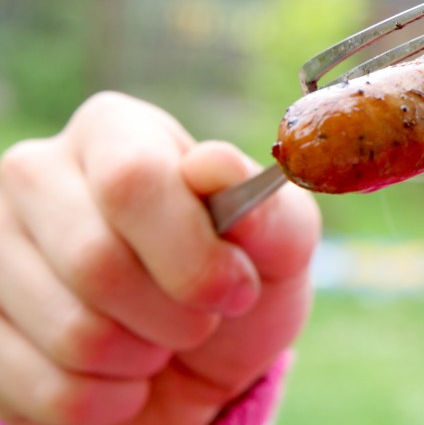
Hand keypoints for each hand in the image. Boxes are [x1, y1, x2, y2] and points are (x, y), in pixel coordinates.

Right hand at [0, 92, 319, 424]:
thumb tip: (214, 166)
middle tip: (200, 319)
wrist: (198, 361)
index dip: (192, 251)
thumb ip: (266, 210)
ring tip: (158, 340)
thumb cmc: (239, 282)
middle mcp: (36, 175)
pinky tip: (120, 375)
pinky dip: (108, 401)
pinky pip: (47, 389)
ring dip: (143, 359)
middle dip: (175, 314)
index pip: (133, 181)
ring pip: (73, 332)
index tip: (235, 288)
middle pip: (96, 261)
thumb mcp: (280, 246)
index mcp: (115, 132)